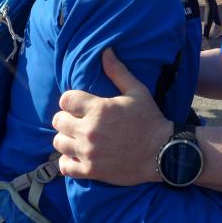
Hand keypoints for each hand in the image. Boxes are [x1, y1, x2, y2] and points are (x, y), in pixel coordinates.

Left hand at [52, 48, 171, 184]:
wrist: (163, 152)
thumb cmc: (150, 119)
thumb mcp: (137, 91)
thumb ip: (117, 71)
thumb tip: (105, 51)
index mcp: (99, 108)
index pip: (65, 100)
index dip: (71, 100)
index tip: (78, 104)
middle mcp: (90, 130)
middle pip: (58, 120)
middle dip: (67, 118)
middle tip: (78, 120)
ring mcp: (89, 152)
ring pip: (59, 142)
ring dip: (66, 138)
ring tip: (77, 137)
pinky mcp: (91, 171)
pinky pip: (64, 166)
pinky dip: (68, 161)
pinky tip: (78, 155)